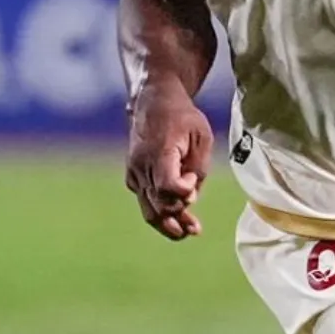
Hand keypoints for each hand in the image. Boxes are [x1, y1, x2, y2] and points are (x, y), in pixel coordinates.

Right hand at [126, 90, 213, 240]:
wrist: (155, 101)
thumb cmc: (183, 118)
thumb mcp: (202, 137)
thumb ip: (199, 169)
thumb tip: (189, 197)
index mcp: (159, 152)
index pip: (167, 186)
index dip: (183, 191)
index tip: (193, 179)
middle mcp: (142, 166)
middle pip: (159, 205)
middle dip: (179, 219)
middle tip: (196, 227)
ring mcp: (134, 172)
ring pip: (149, 210)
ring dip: (169, 225)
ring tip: (189, 232)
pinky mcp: (132, 177)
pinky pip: (145, 202)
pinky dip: (160, 213)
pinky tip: (178, 216)